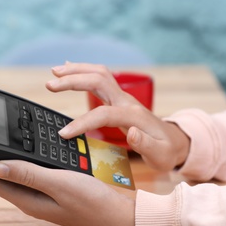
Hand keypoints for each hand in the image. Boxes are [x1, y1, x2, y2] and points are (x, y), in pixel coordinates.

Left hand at [0, 160, 136, 225]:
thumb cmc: (94, 203)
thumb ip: (28, 174)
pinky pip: (35, 175)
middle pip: (4, 180)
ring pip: (19, 176)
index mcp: (29, 201)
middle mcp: (34, 200)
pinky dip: (28, 163)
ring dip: (8, 162)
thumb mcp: (58, 184)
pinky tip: (30, 155)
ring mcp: (46, 196)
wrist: (122, 215)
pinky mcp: (57, 191)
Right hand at [47, 62, 189, 170]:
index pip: (103, 114)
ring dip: (77, 70)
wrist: (175, 141)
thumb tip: (131, 132)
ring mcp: (122, 97)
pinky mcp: (118, 98)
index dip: (82, 123)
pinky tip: (70, 70)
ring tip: (55, 71)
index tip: (64, 133)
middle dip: (73, 80)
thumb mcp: (160, 155)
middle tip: (50, 84)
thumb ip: (146, 145)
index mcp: (133, 115)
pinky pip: (99, 79)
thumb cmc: (166, 150)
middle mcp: (126, 100)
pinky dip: (83, 72)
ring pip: (98, 74)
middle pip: (99, 80)